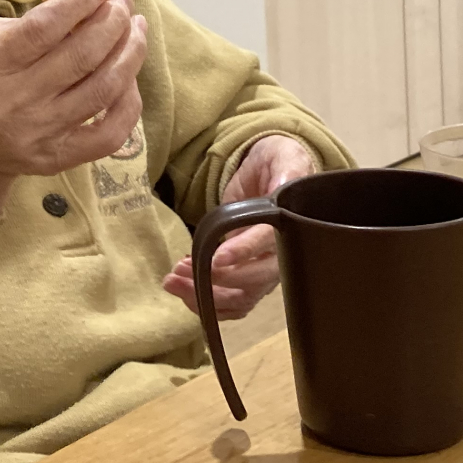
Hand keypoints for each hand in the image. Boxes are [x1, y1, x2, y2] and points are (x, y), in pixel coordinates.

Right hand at [0, 0, 147, 214]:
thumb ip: (21, 26)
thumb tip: (77, 5)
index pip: (43, 29)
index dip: (78, 2)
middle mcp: (16, 102)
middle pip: (81, 56)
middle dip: (112, 22)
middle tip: (123, 3)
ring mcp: (40, 134)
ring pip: (102, 90)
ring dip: (129, 54)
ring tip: (136, 30)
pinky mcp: (58, 159)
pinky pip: (109, 134)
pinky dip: (129, 103)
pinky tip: (130, 78)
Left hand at [162, 134, 315, 319]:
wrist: (273, 174)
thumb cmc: (280, 165)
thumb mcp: (285, 158)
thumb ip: (286, 170)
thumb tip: (281, 184)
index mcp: (290, 229)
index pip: (267, 245)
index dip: (243, 253)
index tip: (217, 259)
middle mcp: (279, 258)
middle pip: (251, 284)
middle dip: (215, 281)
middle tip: (179, 269)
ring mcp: (263, 272)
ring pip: (239, 299)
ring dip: (205, 298)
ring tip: (172, 281)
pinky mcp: (247, 277)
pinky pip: (231, 303)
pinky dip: (206, 303)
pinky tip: (182, 288)